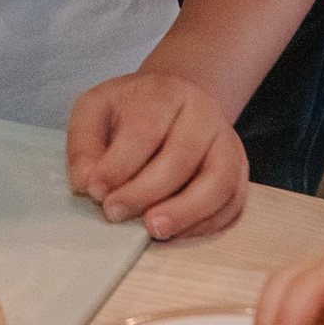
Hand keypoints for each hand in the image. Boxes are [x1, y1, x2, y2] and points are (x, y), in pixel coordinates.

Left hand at [66, 71, 247, 239]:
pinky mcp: (239, 174)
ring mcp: (228, 145)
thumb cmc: (134, 109)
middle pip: (181, 158)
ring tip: (152, 230)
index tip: (95, 190)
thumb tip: (84, 182)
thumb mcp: (97, 108)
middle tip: (114, 213)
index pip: (146, 129)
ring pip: (217, 183)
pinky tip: (174, 232)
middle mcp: (205, 115)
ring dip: (184, 213)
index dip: (119, 164)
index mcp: (167, 92)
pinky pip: (231, 204)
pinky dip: (204, 224)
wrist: (177, 102)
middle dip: (144, 192)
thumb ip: (84, 141)